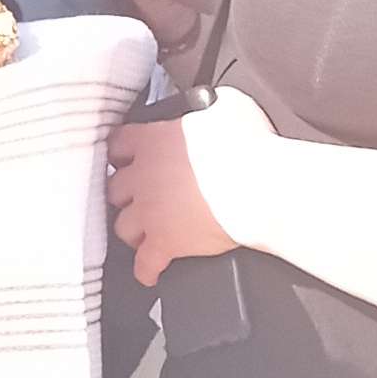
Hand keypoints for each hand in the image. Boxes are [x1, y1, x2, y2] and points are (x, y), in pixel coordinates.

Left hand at [105, 106, 246, 286]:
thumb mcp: (226, 105)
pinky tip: (150, 272)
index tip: (126, 156)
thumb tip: (207, 108)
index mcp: (152, 140)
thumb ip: (204, 108)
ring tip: (143, 231)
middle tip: (137, 195)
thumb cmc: (248, 146)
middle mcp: (143, 176)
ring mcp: (151, 212)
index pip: (118, 144)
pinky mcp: (166, 243)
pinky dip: (146, 269)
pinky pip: (145, 263)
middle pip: (115, 189)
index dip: (123, 152)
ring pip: (123, 226)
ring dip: (132, 229)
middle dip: (125, 193)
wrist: (261, 187)